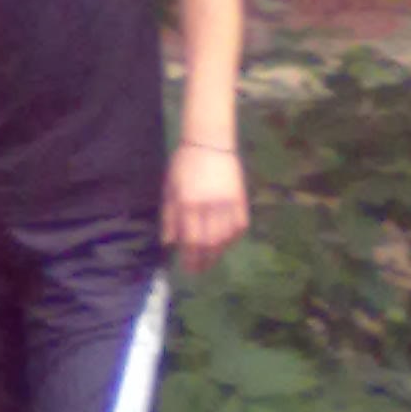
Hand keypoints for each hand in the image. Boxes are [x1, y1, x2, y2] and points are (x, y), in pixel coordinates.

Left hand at [162, 143, 248, 273]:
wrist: (209, 142)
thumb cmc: (184, 165)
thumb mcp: (170, 189)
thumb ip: (169, 217)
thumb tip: (169, 244)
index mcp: (188, 203)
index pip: (190, 239)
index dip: (190, 258)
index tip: (187, 268)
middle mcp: (208, 206)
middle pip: (209, 243)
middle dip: (203, 260)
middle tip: (199, 269)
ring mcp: (227, 202)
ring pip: (226, 237)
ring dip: (218, 252)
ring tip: (211, 259)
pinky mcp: (240, 198)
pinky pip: (239, 225)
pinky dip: (233, 238)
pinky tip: (226, 243)